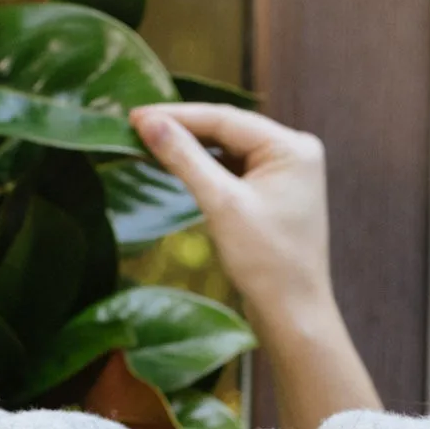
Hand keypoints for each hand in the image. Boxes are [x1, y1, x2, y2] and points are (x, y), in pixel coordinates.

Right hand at [128, 102, 336, 338]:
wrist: (293, 314)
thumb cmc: (265, 262)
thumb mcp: (221, 204)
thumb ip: (185, 159)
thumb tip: (147, 122)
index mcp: (292, 147)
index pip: (225, 120)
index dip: (177, 116)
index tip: (134, 114)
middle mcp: (295, 152)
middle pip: (228, 130)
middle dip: (183, 129)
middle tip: (134, 123)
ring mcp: (287, 173)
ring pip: (229, 149)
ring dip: (191, 148)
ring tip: (147, 140)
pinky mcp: (275, 193)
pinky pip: (235, 170)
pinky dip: (206, 169)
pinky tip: (175, 164)